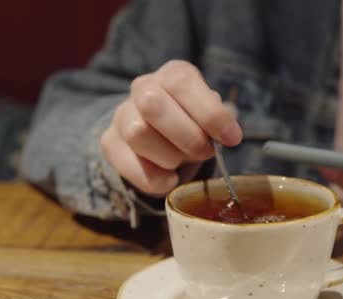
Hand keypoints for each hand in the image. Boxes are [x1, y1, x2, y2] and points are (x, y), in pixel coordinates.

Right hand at [100, 60, 241, 195]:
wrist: (161, 133)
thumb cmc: (193, 121)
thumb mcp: (210, 114)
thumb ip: (218, 119)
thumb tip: (227, 133)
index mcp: (173, 75)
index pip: (183, 84)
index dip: (210, 113)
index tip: (232, 139)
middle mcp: (143, 88)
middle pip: (152, 105)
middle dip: (187, 136)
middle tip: (206, 152)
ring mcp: (122, 115)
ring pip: (138, 133)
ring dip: (170, 156)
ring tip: (183, 160)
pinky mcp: (110, 144)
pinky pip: (129, 165)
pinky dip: (155, 179)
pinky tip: (170, 178)